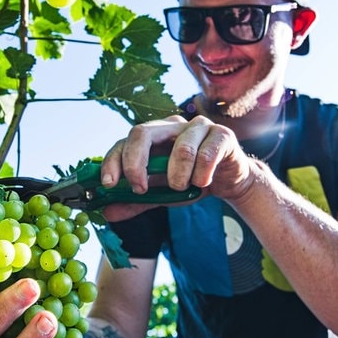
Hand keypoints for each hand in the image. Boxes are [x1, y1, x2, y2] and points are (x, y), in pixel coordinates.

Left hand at [99, 115, 256, 221]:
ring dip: (178, 177)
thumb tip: (107, 212)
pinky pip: (207, 155)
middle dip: (135, 163)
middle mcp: (172, 125)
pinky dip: (202, 175)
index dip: (113, 161)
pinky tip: (204, 182)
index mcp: (154, 135)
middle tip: (140, 189)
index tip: (109, 184)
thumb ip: (135, 201)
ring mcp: (198, 126)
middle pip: (142, 132)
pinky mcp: (222, 135)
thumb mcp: (160, 194)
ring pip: (180, 149)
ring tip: (184, 187)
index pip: (124, 141)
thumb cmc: (192, 181)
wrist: (229, 181)